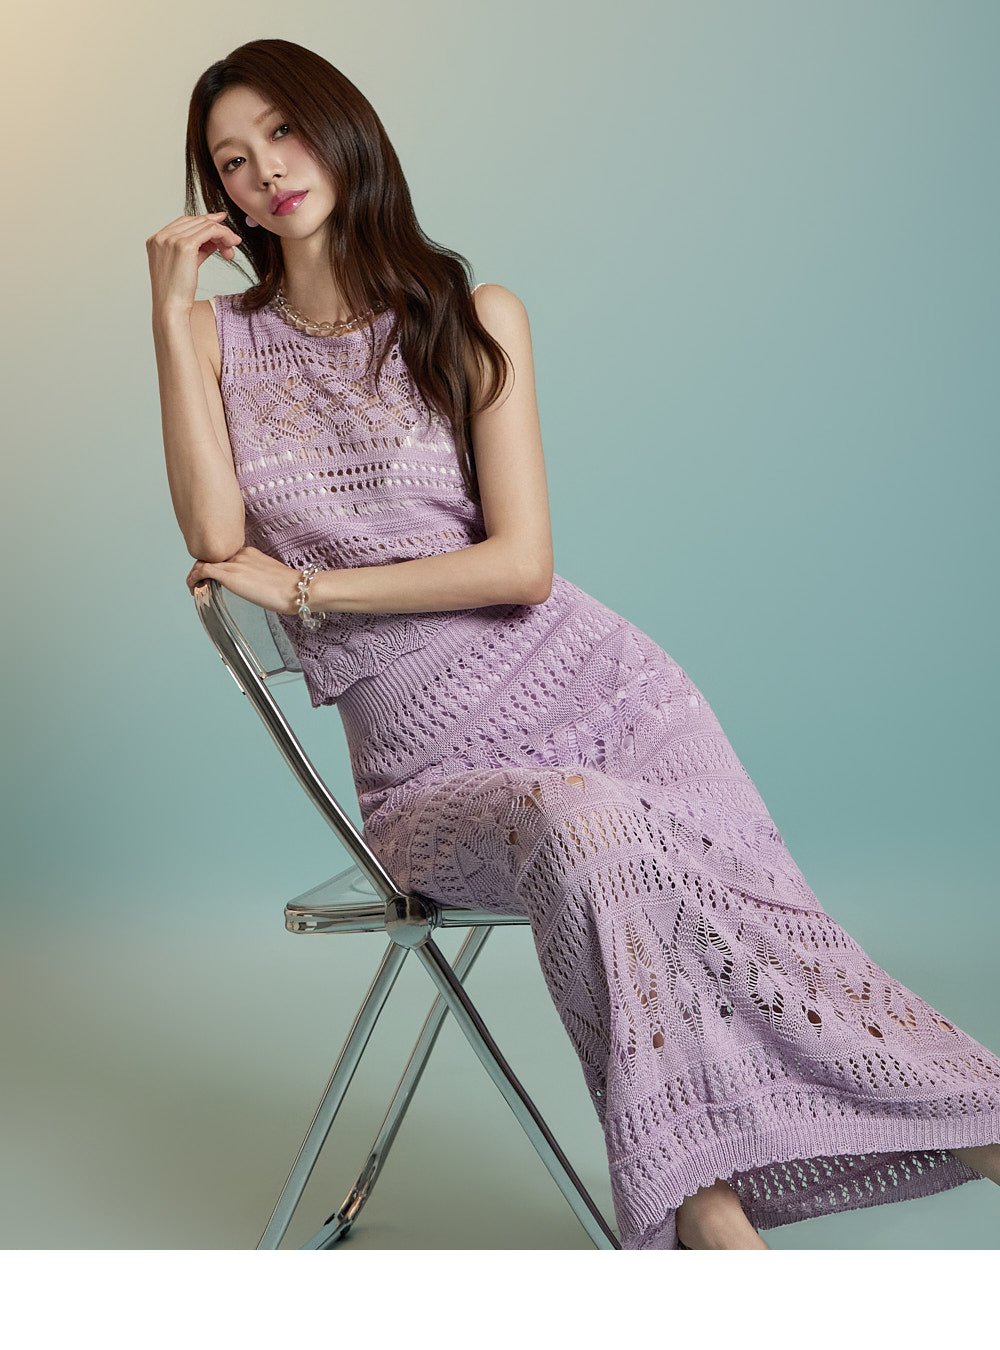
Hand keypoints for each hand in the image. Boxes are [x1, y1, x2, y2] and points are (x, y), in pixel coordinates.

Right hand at [147, 210, 242, 318]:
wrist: (171, 308)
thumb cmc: (177, 293)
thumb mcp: (185, 265)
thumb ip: (197, 249)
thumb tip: (215, 240)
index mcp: (156, 240)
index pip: (184, 222)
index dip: (204, 220)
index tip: (221, 221)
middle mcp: (161, 236)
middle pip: (195, 221)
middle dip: (216, 228)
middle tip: (233, 239)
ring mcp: (171, 239)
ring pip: (204, 225)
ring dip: (223, 233)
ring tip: (233, 245)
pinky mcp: (184, 246)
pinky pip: (210, 231)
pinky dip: (223, 235)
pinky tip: (230, 244)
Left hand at [186, 547, 303, 614]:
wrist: (297, 589)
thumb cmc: (292, 588)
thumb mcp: (272, 578)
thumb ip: (259, 579)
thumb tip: (257, 589)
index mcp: (250, 553)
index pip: (225, 555)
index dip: (215, 564)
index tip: (212, 575)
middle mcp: (239, 554)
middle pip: (212, 557)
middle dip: (202, 568)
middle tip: (199, 581)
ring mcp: (234, 564)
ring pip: (203, 562)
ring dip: (195, 574)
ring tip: (194, 585)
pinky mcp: (229, 575)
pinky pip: (201, 571)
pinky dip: (193, 578)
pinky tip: (192, 588)